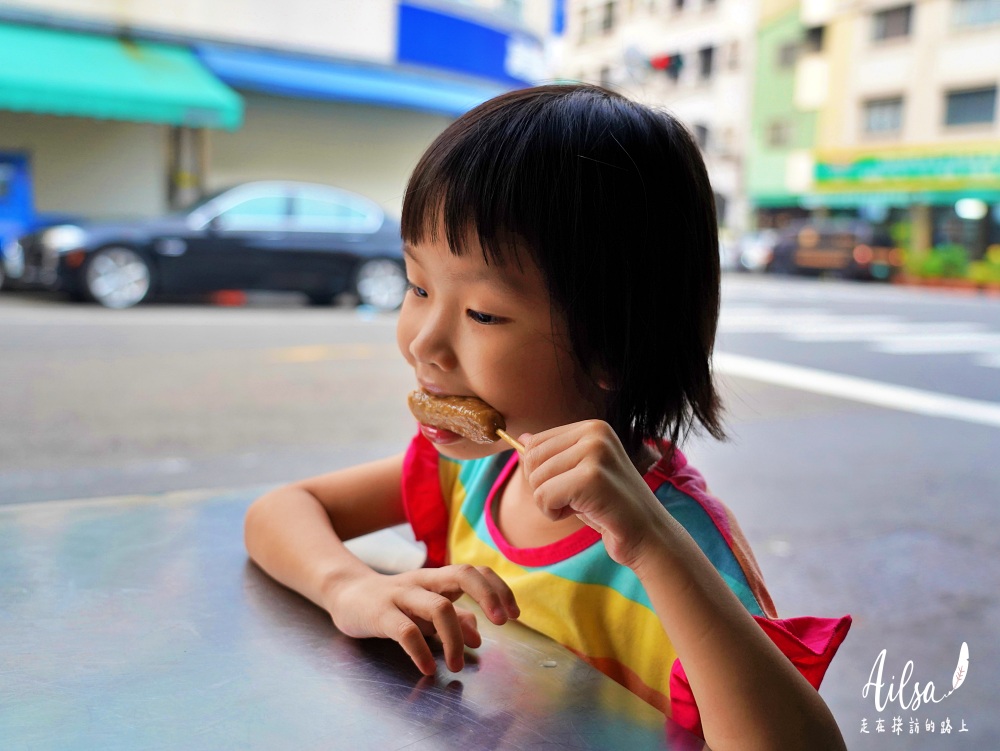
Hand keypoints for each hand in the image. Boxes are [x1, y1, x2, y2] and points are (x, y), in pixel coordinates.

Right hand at [326, 565, 518, 674]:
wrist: (346, 594)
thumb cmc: (394, 603)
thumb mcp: (426, 609)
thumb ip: (454, 619)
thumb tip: (479, 636)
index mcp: (438, 579)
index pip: (475, 571)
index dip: (498, 588)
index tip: (514, 614)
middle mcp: (424, 581)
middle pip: (462, 574)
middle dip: (488, 595)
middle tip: (503, 622)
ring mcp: (402, 595)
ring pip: (438, 606)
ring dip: (455, 638)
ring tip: (458, 665)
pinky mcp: (380, 613)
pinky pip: (405, 631)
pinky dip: (421, 651)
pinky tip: (428, 668)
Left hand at [519, 420, 667, 568]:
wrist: (647, 536)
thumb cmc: (609, 507)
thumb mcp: (578, 475)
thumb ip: (553, 455)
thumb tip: (522, 439)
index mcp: (593, 427)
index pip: (535, 444)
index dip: (543, 473)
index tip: (572, 485)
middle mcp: (595, 432)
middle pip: (532, 459)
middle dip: (544, 487)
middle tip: (576, 499)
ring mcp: (595, 453)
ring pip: (536, 479)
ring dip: (551, 503)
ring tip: (583, 505)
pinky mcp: (592, 477)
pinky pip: (544, 497)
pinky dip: (554, 514)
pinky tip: (583, 513)